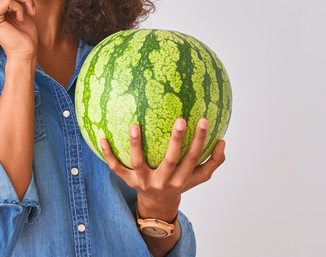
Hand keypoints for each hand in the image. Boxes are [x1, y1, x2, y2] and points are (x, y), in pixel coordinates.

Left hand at [100, 118, 225, 219]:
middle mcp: (163, 181)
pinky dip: (108, 154)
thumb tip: (222, 141)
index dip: (199, 140)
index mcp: (181, 179)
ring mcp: (144, 181)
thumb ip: (213, 161)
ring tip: (134, 124)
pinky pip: (115, 167)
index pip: (193, 158)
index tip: (203, 119)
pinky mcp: (128, 181)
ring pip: (138, 163)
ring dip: (136, 145)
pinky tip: (102, 137)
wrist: (157, 205)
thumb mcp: (198, 177)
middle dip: (176, 142)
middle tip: (180, 119)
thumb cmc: (180, 182)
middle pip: (170, 161)